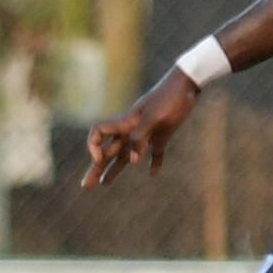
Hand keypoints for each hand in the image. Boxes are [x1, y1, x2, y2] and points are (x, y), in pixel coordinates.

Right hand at [82, 70, 197, 185]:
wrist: (188, 85)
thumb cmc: (169, 98)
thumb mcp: (155, 118)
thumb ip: (141, 138)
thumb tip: (132, 161)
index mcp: (126, 122)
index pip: (98, 133)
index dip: (93, 147)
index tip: (100, 159)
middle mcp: (132, 129)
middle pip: (108, 151)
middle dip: (95, 168)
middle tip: (85, 187)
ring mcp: (147, 133)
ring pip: (126, 155)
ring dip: (115, 170)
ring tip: (105, 184)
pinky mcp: (163, 135)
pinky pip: (154, 153)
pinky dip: (154, 163)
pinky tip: (153, 174)